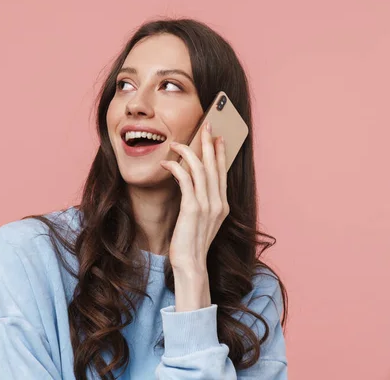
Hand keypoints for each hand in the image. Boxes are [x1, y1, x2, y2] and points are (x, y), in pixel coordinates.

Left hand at [159, 122, 229, 308]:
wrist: (190, 264)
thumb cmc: (191, 244)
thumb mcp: (201, 221)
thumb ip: (201, 203)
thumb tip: (191, 186)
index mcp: (222, 205)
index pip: (223, 172)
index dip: (220, 152)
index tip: (218, 137)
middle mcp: (218, 203)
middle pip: (215, 165)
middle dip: (209, 143)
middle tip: (206, 125)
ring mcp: (207, 205)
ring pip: (201, 168)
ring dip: (189, 151)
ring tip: (176, 142)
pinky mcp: (192, 208)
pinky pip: (185, 179)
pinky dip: (176, 167)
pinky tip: (167, 162)